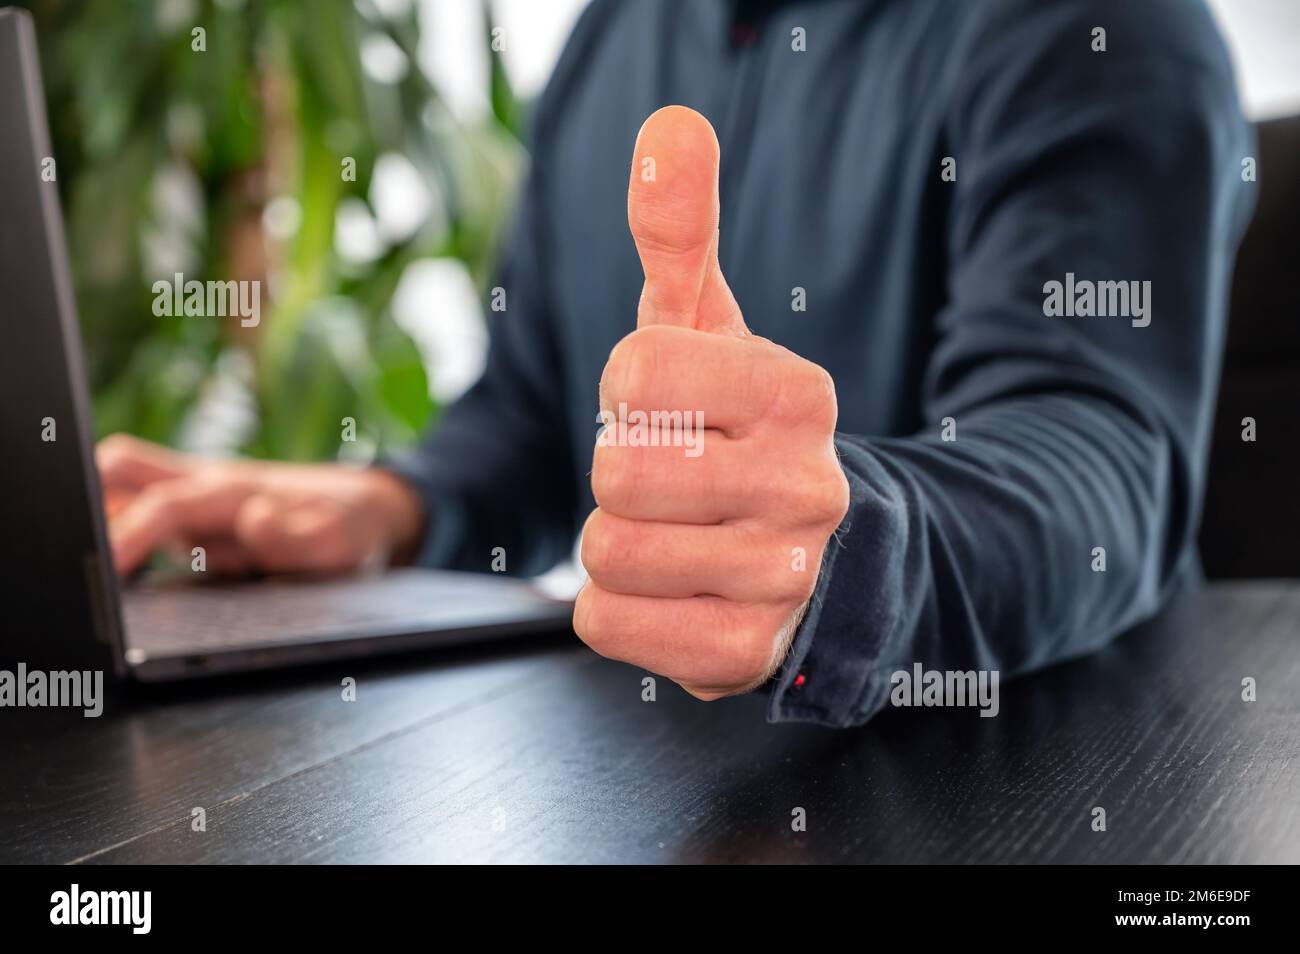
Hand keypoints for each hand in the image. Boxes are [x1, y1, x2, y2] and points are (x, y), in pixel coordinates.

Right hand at [97, 434, 424, 577]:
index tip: (104, 564)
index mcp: (236, 493)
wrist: (365, 508)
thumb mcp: (342, 542)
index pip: (167, 506)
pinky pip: (141, 509)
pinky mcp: (192, 516)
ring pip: (126, 485)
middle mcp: (205, 486)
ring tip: (94, 567)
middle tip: (84, 559)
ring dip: (103, 515)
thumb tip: (254, 520)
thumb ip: (301, 537)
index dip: (131, 534)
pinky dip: (117, 528)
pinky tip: (115, 569)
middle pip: (123, 469)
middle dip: (90, 502)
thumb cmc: (349, 526)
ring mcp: (194, 498)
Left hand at [575, 106, 849, 700]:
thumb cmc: (735, 430)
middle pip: (616, 473)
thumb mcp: (709, 331)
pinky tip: (672, 590)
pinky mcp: (742, 656)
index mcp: (798, 394)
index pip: (636, 374)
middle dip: (618, 473)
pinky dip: (616, 606)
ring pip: (607, 553)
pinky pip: (606, 622)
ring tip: (674, 535)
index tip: (665, 408)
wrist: (812, 557)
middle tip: (667, 479)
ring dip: (615, 541)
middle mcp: (806, 487)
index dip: (625, 393)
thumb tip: (668, 126)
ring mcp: (781, 580)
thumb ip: (681, 231)